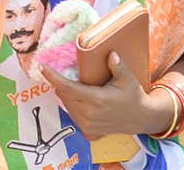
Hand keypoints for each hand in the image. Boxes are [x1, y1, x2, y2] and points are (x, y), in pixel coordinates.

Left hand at [40, 54, 156, 139]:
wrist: (141, 119)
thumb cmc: (133, 96)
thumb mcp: (128, 80)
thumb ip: (118, 67)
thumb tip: (111, 53)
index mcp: (96, 100)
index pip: (67, 87)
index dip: (52, 76)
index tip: (41, 66)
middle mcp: (89, 114)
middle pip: (63, 95)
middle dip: (60, 83)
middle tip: (64, 73)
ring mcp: (87, 124)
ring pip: (66, 105)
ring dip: (65, 94)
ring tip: (74, 85)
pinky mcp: (88, 130)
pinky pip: (72, 114)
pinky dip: (71, 103)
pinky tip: (78, 97)